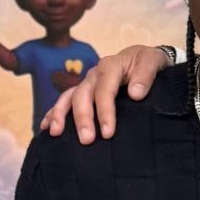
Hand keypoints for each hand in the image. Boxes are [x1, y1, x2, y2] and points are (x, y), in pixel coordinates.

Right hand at [42, 45, 170, 140]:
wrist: (144, 59)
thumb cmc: (150, 62)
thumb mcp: (154, 61)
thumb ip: (146, 74)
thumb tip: (135, 93)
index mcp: (111, 66)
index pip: (105, 89)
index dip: (104, 111)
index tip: (107, 133)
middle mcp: (95, 74)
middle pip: (83, 94)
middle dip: (82, 118)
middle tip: (86, 140)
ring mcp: (87, 83)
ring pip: (69, 97)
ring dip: (60, 115)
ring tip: (56, 132)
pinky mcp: (83, 91)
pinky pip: (65, 101)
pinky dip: (53, 113)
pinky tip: (46, 127)